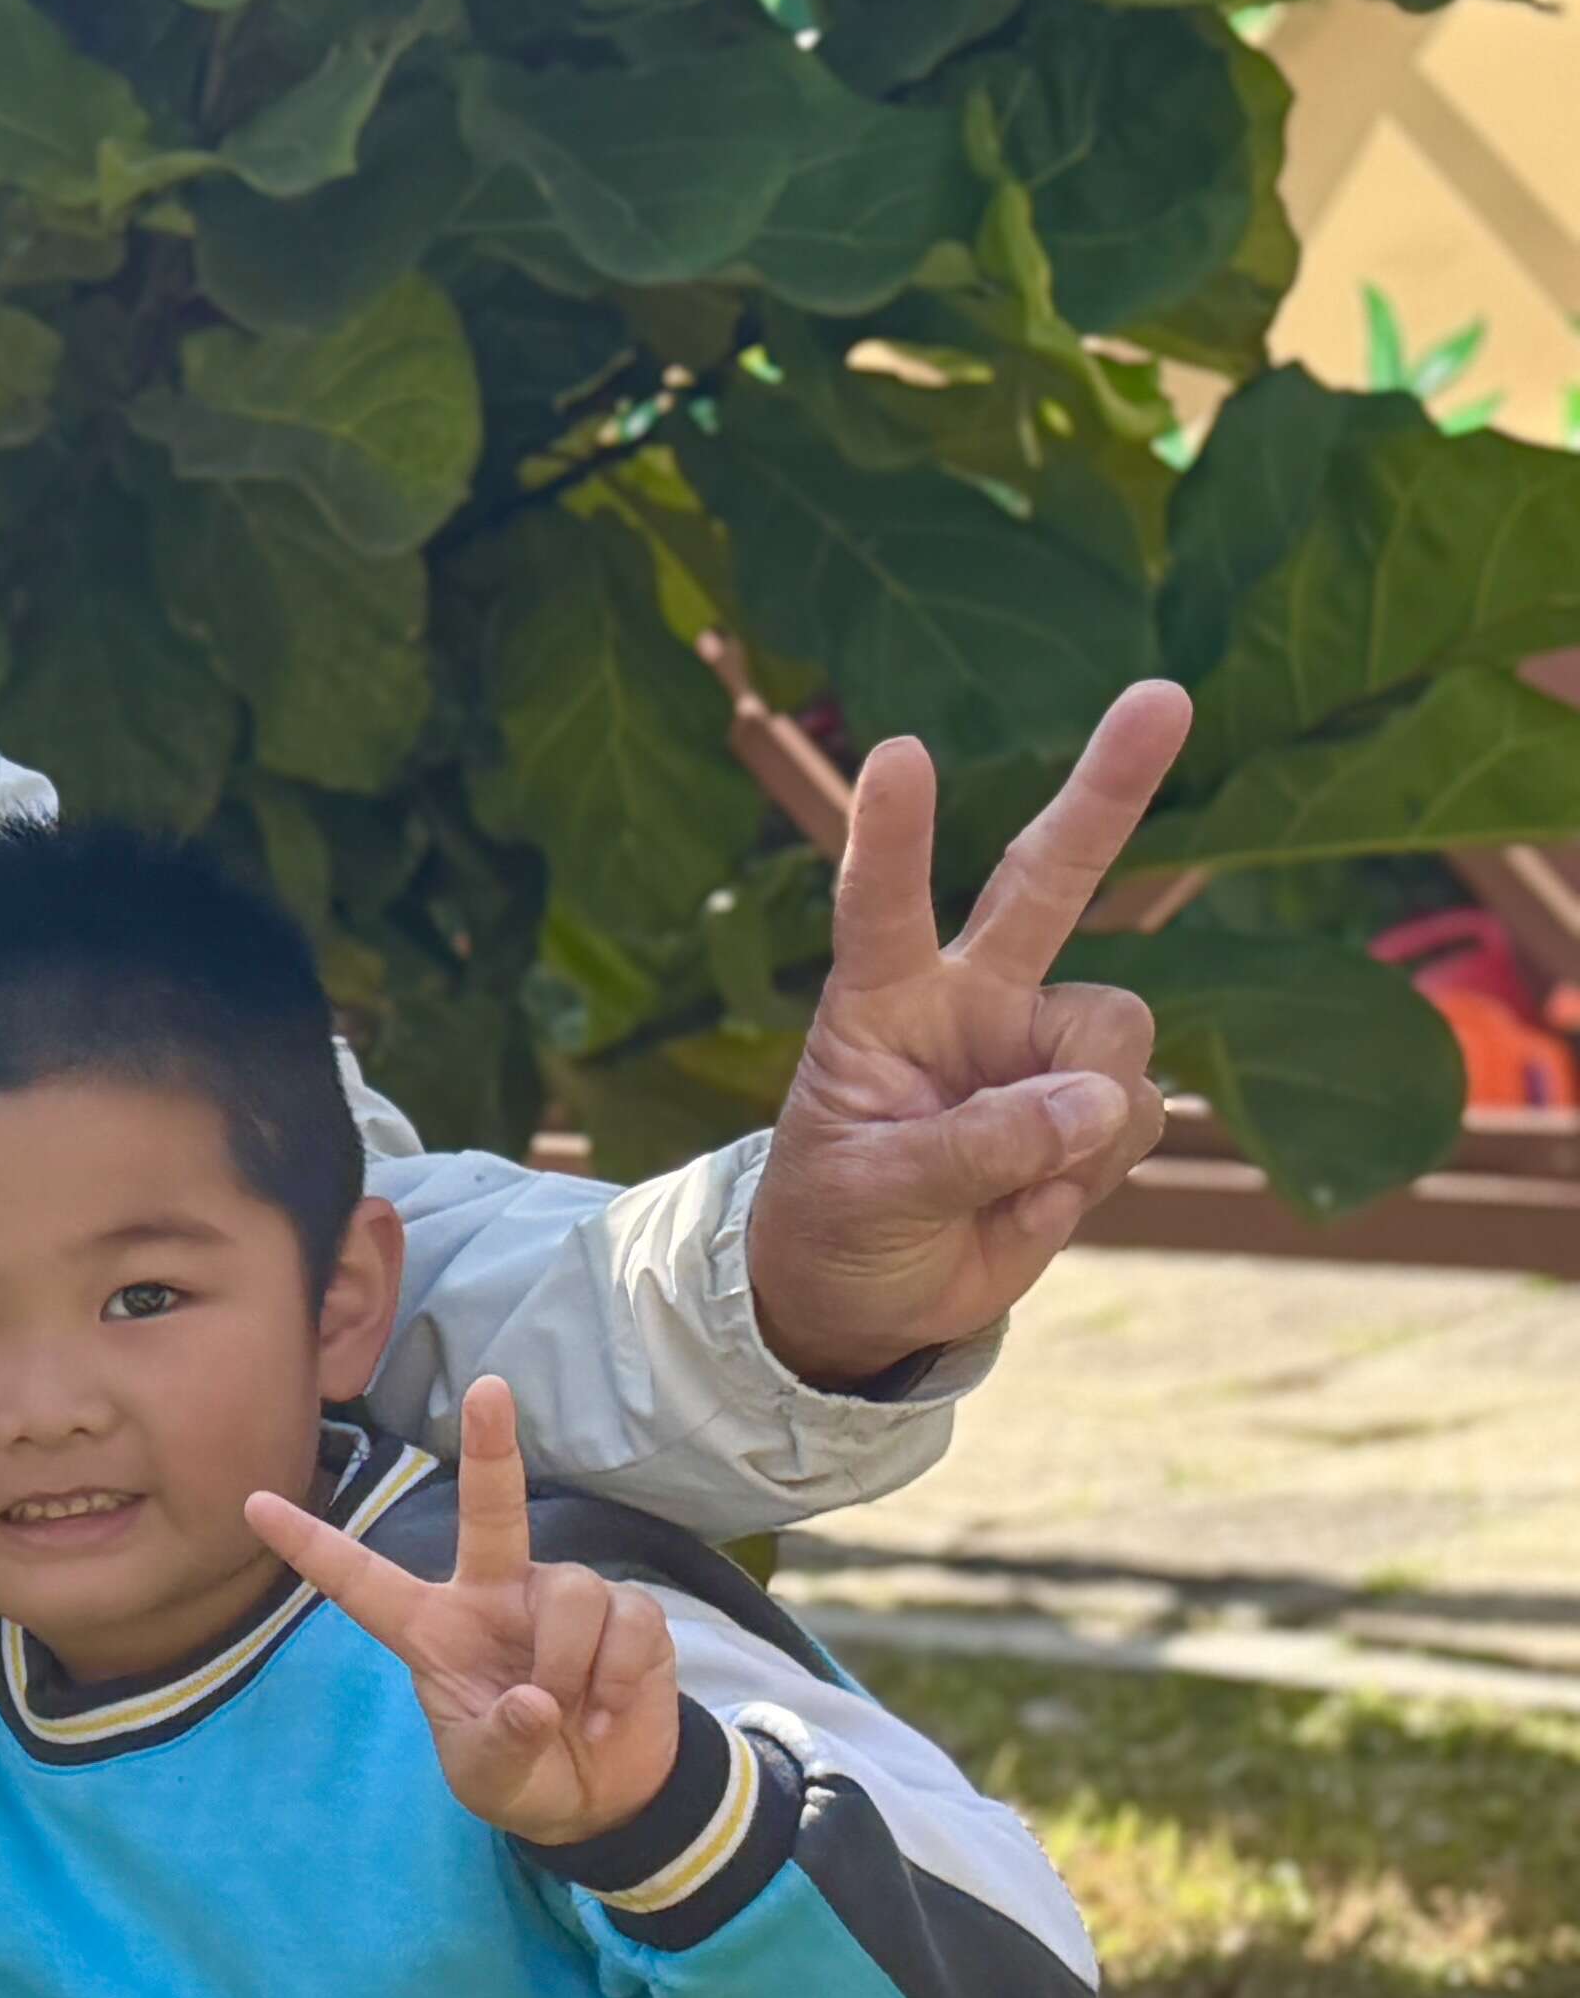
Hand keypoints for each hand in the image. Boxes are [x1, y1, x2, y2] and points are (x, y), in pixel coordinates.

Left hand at [248, 1376, 682, 1845]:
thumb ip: (501, 1742)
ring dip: (571, 1665)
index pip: (363, 1582)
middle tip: (490, 1388)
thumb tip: (536, 1702)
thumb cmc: (523, 1771)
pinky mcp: (628, 1614)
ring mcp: (562, 1597)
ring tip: (571, 1715)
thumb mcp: (491, 1774)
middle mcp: (496, 1594)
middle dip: (493, 1447)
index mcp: (433, 1628)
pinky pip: (626, 1623)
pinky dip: (617, 1677)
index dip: (312, 1546)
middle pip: (491, 1510)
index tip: (254, 1505)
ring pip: (572, 1593)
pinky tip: (607, 1713)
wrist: (601, 1797)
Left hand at [745, 681, 1188, 1390]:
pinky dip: (1090, 1173)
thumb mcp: (869, 1193)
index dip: (894, 834)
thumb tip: (1098, 1102)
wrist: (870, 1301)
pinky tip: (1031, 1198)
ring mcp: (1040, 1050)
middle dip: (1109, 790)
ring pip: (1114, 1037)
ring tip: (1000, 1179)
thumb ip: (973, 1147)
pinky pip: (1133, 1118)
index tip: (900, 751)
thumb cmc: (835, 1225)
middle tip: (1163, 696)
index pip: (882, 905)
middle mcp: (973, 1002)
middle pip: (1051, 880)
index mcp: (883, 1003)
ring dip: (1076, 1117)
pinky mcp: (1094, 1109)